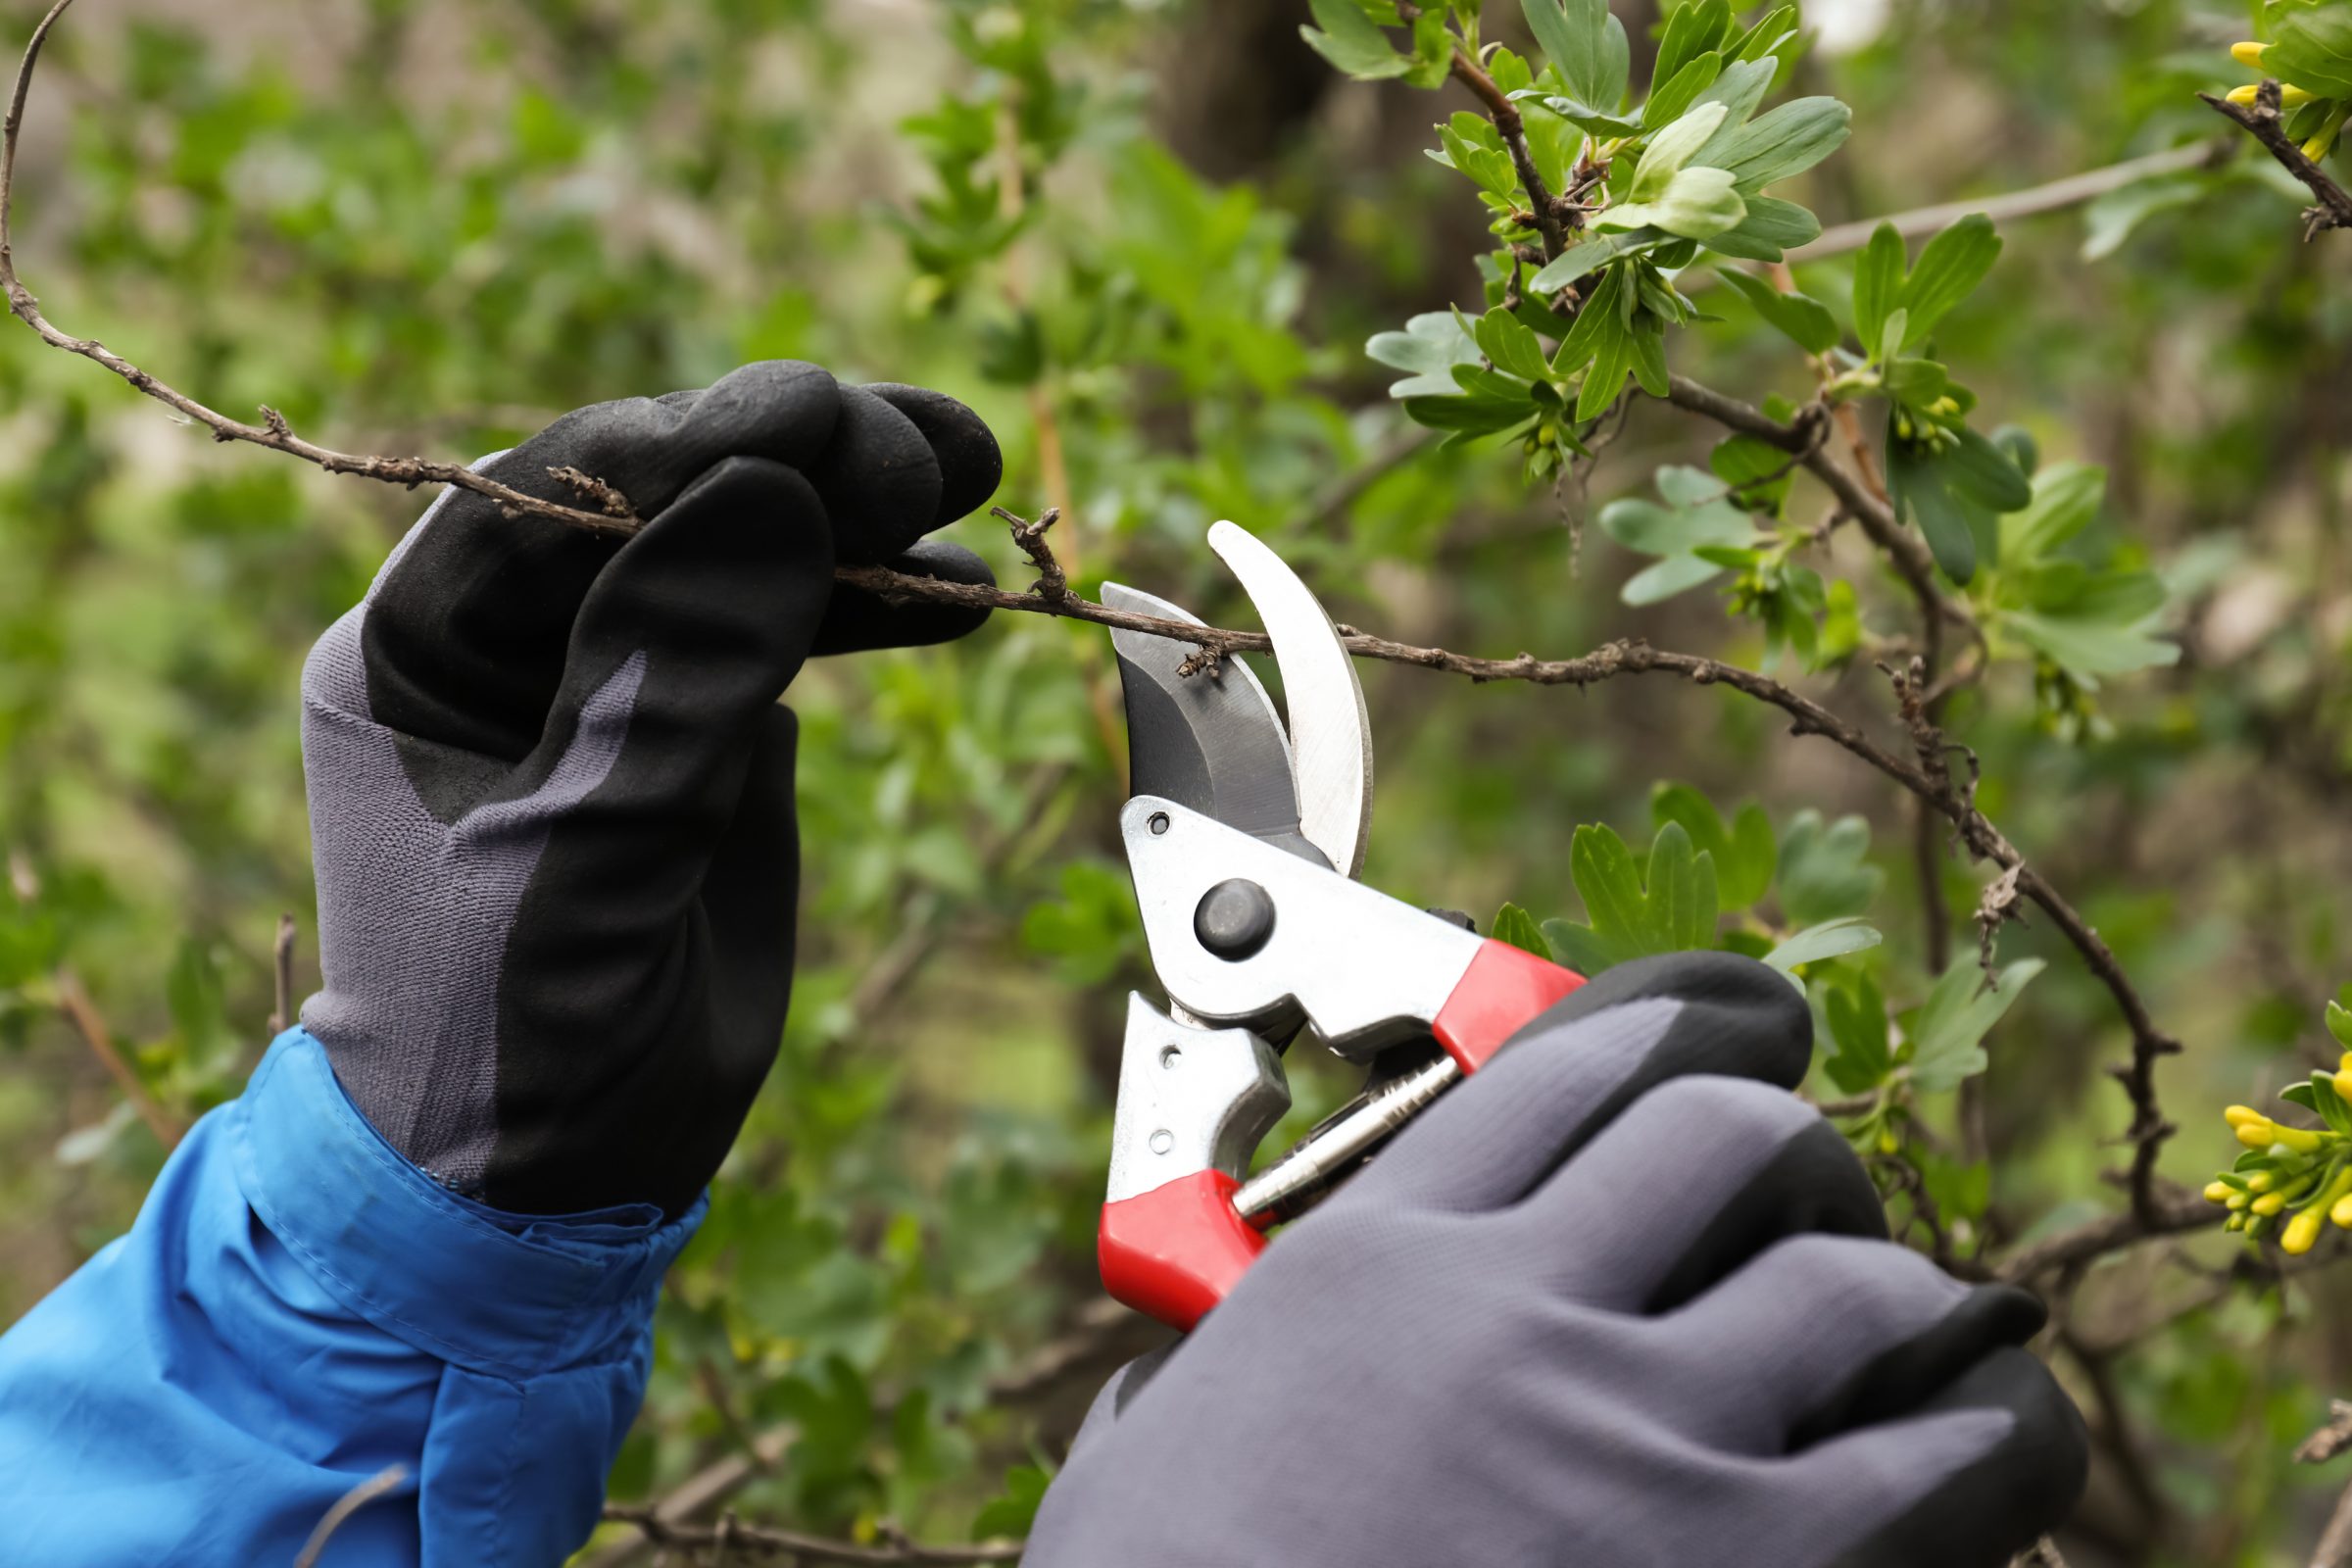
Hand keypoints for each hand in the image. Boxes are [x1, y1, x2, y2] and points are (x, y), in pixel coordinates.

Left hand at [298, 361, 1000, 1216]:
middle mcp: (519, 641)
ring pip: (741, 550)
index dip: (693, 443)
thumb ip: (675, 681)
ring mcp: (621, 675)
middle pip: (663, 499)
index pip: (557, 501)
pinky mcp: (708, 729)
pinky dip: (872, 604)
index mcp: (426, 652)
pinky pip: (793, 634)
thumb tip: (776, 493)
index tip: (824, 413)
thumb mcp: (585, 855)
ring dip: (855, 515)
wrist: (545, 1180)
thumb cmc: (513, 1037)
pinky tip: (950, 590)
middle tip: (929, 451)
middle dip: (797, 461)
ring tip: (970, 476)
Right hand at [1027, 952, 2085, 1567]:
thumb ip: (1188, 1388)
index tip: (1742, 1028)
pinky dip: (1992, 1427)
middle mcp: (1520, 1313)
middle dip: (1791, 1152)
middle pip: (1731, 1131)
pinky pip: (1949, 1448)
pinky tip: (1984, 1443)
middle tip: (1800, 1210)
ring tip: (1899, 1334)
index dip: (1684, 1016)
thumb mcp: (1140, 1468)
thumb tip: (1167, 1397)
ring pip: (1861, 1277)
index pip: (1572, 1061)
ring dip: (1898, 1290)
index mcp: (1375, 1265)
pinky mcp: (1761, 1566)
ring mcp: (1645, 1438)